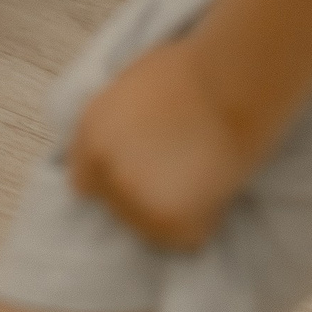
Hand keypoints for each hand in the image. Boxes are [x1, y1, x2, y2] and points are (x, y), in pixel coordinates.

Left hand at [69, 37, 246, 252]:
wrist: (227, 84)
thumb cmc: (186, 74)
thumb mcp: (129, 89)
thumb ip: (114, 127)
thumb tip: (118, 148)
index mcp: (90, 137)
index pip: (84, 183)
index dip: (110, 179)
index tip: (134, 173)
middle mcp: (106, 173)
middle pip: (116, 206)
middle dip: (140, 194)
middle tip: (174, 172)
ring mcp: (135, 203)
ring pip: (148, 226)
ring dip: (168, 211)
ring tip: (197, 178)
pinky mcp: (169, 225)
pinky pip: (182, 238)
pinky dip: (198, 223)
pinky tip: (211, 190)